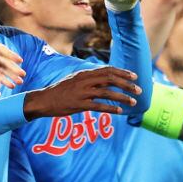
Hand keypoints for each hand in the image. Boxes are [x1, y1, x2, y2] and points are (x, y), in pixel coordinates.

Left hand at [0, 34, 25, 87]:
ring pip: (2, 69)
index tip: (19, 60)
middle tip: (22, 74)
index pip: (0, 49)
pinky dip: (3, 80)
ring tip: (20, 82)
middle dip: (13, 68)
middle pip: (4, 61)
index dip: (10, 55)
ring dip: (11, 75)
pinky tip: (10, 85)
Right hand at [23, 66, 140, 118]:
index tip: (135, 77)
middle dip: (126, 84)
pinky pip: (98, 106)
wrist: (43, 100)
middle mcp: (84, 81)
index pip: (107, 70)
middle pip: (110, 79)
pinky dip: (110, 108)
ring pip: (106, 93)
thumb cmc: (60, 91)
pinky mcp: (78, 104)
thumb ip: (90, 79)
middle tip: (139, 90)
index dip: (122, 73)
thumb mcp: (75, 80)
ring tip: (133, 102)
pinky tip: (120, 111)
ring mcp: (81, 93)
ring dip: (122, 97)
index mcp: (85, 74)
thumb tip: (106, 80)